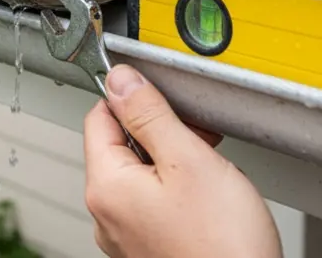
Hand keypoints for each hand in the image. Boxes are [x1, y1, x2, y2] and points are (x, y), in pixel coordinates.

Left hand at [82, 65, 281, 257]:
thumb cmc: (222, 246)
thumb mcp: (190, 159)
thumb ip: (151, 114)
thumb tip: (121, 80)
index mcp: (106, 187)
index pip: (99, 117)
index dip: (133, 100)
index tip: (164, 99)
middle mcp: (108, 214)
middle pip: (123, 146)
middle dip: (163, 134)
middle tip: (200, 142)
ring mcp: (127, 235)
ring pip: (143, 175)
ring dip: (177, 163)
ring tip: (212, 176)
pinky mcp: (149, 248)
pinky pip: (156, 204)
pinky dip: (181, 193)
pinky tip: (210, 201)